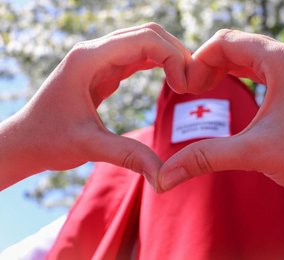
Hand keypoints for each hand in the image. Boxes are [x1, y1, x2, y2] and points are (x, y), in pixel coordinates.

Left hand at [0, 23, 189, 190]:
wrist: (26, 141)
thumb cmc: (49, 140)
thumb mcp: (89, 147)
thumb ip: (129, 156)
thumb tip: (164, 178)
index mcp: (88, 60)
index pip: (143, 40)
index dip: (172, 57)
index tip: (184, 87)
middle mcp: (94, 52)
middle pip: (148, 34)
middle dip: (176, 53)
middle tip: (193, 82)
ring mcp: (99, 59)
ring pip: (145, 42)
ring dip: (169, 57)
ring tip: (186, 81)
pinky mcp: (104, 70)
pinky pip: (138, 57)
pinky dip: (159, 64)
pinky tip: (171, 79)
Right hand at [159, 29, 283, 253]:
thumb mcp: (253, 153)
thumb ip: (205, 158)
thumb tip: (165, 176)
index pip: (226, 41)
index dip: (198, 61)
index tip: (186, 87)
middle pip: (240, 46)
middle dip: (211, 65)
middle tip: (194, 91)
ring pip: (255, 57)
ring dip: (229, 69)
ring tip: (209, 89)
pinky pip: (270, 69)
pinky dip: (248, 75)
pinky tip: (237, 91)